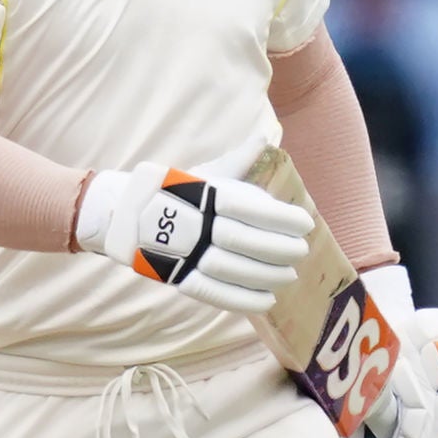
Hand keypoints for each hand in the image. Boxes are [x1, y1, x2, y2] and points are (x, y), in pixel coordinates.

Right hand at [74, 161, 308, 314]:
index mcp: (212, 196)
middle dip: (284, 250)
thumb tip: (262, 136)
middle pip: (251, 242)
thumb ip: (239, 159)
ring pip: (238, 270)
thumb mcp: (208, 172)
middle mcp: (201, 224)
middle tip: (301, 252)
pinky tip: (269, 301)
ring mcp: (190, 253)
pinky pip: (218, 294)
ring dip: (270, 276)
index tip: (306, 224)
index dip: (287, 220)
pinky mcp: (182, 278)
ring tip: (289, 276)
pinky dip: (247, 300)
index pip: (259, 210)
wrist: (131, 214)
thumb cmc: (180, 192)